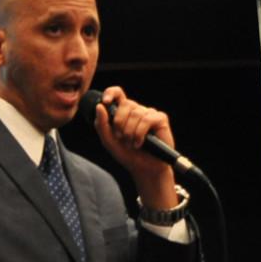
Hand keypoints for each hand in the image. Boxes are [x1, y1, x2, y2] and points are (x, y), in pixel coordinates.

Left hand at [94, 86, 177, 208]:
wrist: (143, 168)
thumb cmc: (126, 154)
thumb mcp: (109, 141)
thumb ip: (102, 124)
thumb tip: (100, 106)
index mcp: (122, 112)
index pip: (117, 93)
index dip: (111, 93)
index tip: (105, 101)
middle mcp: (136, 110)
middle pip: (125, 104)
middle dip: (119, 123)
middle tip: (121, 138)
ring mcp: (149, 113)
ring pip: (136, 113)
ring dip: (130, 132)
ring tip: (131, 143)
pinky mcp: (161, 119)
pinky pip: (148, 119)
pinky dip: (140, 133)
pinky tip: (140, 143)